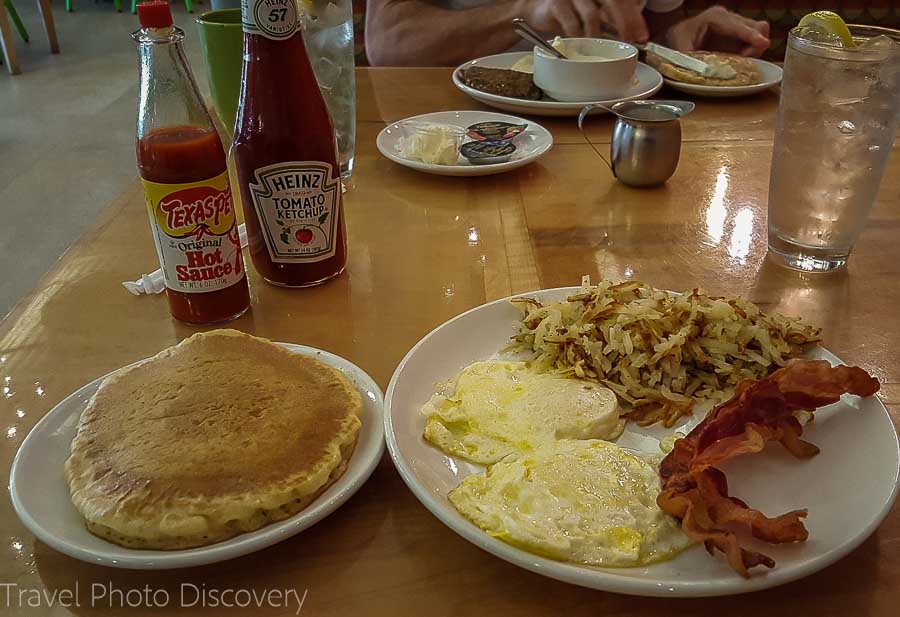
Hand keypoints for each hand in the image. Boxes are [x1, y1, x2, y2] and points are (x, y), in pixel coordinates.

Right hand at [523, 0, 647, 42]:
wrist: (538, 11)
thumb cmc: (570, 14)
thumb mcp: (594, 14)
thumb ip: (611, 21)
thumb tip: (635, 35)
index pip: (623, 0)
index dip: (635, 18)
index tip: (642, 36)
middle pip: (613, 1)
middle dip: (624, 23)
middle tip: (630, 41)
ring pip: (592, 15)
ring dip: (599, 36)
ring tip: (602, 50)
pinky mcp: (556, 4)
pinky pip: (571, 25)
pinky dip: (578, 39)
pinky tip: (581, 48)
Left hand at [665, 6, 769, 56]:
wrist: (675, 36)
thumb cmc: (677, 40)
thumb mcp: (679, 49)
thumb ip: (690, 59)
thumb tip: (700, 71)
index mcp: (715, 17)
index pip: (739, 26)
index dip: (751, 36)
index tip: (762, 44)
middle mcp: (729, 16)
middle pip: (757, 26)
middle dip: (755, 44)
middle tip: (743, 60)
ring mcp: (736, 23)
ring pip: (759, 32)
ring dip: (755, 48)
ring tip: (740, 60)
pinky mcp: (738, 33)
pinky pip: (754, 40)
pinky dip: (752, 50)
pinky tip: (739, 58)